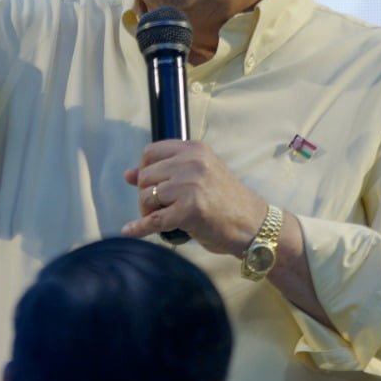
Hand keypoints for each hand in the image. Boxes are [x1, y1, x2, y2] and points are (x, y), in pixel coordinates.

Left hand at [122, 140, 268, 256]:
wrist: (253, 224)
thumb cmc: (225, 201)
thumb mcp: (198, 176)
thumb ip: (166, 171)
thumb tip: (127, 174)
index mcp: (194, 150)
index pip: (150, 153)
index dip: (145, 171)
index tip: (152, 185)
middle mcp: (192, 163)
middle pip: (145, 177)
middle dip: (145, 195)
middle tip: (159, 208)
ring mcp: (190, 186)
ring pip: (146, 197)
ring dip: (148, 211)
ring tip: (164, 218)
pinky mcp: (189, 211)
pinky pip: (153, 220)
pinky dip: (139, 228)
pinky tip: (129, 231)